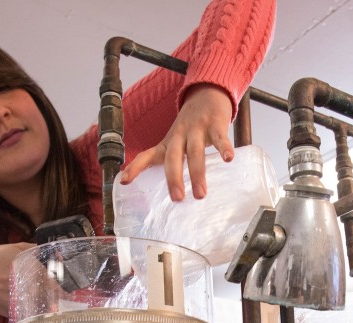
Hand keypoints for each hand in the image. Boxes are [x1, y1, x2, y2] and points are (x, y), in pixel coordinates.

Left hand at [120, 84, 234, 200]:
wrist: (208, 93)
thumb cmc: (192, 125)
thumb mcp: (177, 140)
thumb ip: (173, 159)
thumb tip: (173, 190)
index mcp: (168, 142)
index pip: (148, 155)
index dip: (135, 167)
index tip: (124, 181)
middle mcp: (180, 135)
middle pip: (173, 157)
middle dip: (173, 178)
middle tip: (177, 198)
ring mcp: (197, 129)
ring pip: (195, 152)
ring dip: (197, 174)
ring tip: (200, 194)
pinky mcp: (216, 124)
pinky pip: (220, 138)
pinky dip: (224, 148)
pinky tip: (228, 159)